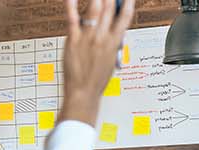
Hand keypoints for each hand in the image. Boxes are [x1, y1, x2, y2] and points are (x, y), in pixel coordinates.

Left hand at [60, 0, 135, 125]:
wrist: (82, 92)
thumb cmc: (96, 81)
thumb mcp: (111, 61)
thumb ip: (111, 44)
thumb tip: (110, 32)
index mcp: (114, 44)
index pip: (125, 17)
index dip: (127, 3)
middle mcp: (102, 38)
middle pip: (109, 9)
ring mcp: (87, 38)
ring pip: (94, 10)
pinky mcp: (73, 40)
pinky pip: (72, 19)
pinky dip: (71, 6)